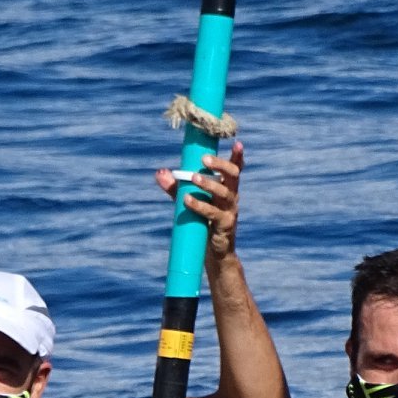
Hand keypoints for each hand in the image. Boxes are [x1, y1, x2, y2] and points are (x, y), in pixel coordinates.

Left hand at [157, 141, 244, 259]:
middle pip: (233, 176)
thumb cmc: (203, 222)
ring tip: (193, 178)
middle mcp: (232, 197)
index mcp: (227, 188)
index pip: (235, 169)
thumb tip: (160, 172)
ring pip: (224, 193)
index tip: (237, 143)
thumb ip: (176, 187)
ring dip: (208, 184)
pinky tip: (187, 200)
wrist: (214, 254)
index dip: (237, 157)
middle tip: (204, 160)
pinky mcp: (224, 225)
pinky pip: (212, 213)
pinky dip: (199, 205)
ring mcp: (230, 211)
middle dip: (220, 165)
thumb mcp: (189, 200)